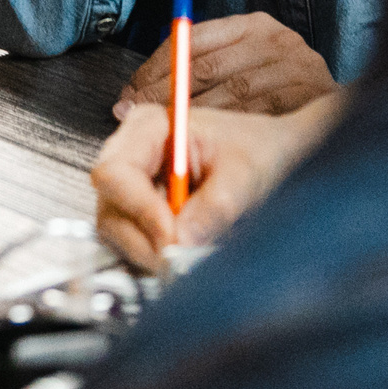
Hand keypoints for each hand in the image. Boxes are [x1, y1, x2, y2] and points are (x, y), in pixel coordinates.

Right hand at [91, 95, 340, 270]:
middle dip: (145, 240)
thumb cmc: (261, 149)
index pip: (114, 173)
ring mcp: (134, 189)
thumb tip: (182, 242)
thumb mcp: (246, 173)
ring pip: (118, 233)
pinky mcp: (142, 217)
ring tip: (196, 252)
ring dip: (153, 252)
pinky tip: (190, 251)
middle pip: (110, 209)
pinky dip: (159, 257)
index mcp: (149, 128)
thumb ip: (215, 206)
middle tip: (183, 260)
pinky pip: (135, 245)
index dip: (138, 209)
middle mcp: (133, 157)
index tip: (171, 237)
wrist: (277, 155)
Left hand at [113, 11, 334, 117]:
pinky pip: (259, 116)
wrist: (342, 114)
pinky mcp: (308, 96)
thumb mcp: (240, 68)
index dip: (154, 68)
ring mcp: (295, 67)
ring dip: (194, 119)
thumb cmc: (276, 92)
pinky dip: (230, 133)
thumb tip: (133, 100)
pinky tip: (208, 146)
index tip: (128, 95)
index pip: (192, 40)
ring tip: (167, 138)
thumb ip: (197, 73)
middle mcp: (276, 40)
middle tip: (135, 118)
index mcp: (252, 25)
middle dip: (165, 96)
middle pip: (208, 67)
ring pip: (232, 94)